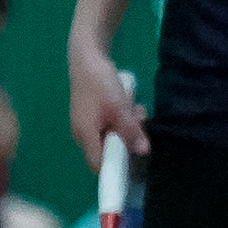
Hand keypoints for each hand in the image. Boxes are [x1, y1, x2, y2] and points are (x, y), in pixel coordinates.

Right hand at [68, 44, 145, 170]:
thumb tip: (143, 152)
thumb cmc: (99, 83)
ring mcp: (88, 124)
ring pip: (112, 136)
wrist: (87, 56)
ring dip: (128, 128)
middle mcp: (83, 134)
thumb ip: (131, 131)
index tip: (138, 168)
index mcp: (85, 136)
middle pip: (108, 151)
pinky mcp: (94, 114)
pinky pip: (110, 125)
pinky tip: (131, 106)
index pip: (99, 166)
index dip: (117, 171)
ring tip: (138, 111)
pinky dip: (122, 119)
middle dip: (128, 143)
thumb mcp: (119, 107)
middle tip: (141, 126)